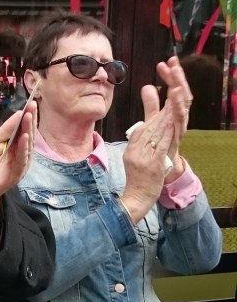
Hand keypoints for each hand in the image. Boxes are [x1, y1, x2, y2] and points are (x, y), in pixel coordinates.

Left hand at [0, 103, 36, 209]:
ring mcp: (19, 165)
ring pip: (27, 148)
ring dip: (29, 132)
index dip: (28, 117)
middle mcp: (20, 155)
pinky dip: (24, 149)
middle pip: (28, 136)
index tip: (32, 103)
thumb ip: (4, 131)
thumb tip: (19, 114)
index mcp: (14, 146)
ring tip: (29, 118)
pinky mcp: (15, 175)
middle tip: (32, 107)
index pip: (24, 129)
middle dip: (30, 121)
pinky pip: (21, 161)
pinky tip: (24, 138)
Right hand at [121, 106, 175, 222]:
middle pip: (147, 130)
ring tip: (171, 108)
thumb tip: (141, 133)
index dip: (149, 119)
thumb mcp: (133, 161)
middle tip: (168, 102)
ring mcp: (143, 158)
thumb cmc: (137, 181)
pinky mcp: (153, 164)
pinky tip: (171, 124)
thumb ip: (138, 146)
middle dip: (158, 115)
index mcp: (129, 151)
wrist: (137, 198)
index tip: (158, 109)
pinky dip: (166, 134)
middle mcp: (135, 153)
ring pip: (155, 135)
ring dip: (164, 120)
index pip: (139, 131)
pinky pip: (160, 146)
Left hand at [140, 56, 192, 175]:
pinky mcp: (175, 137)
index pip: (174, 89)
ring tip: (176, 79)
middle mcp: (179, 118)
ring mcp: (178, 127)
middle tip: (173, 64)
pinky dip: (178, 110)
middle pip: (182, 94)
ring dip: (179, 92)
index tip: (165, 62)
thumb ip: (151, 104)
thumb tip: (147, 86)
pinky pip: (178, 122)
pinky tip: (175, 100)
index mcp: (174, 111)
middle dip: (178, 78)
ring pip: (183, 106)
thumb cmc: (158, 143)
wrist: (158, 167)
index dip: (171, 76)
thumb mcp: (152, 120)